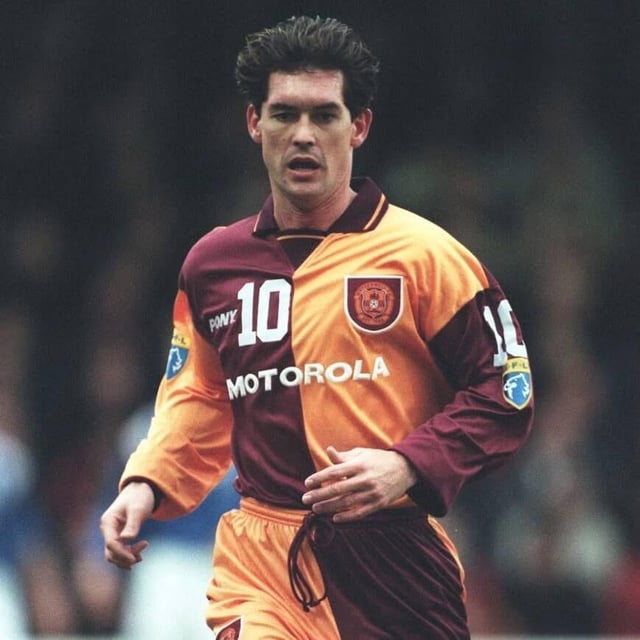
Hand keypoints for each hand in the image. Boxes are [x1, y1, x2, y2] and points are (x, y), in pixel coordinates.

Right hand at [100, 481, 154, 569]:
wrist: (141, 490)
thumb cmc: (139, 497)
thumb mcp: (138, 509)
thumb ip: (132, 524)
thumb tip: (126, 539)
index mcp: (108, 522)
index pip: (111, 543)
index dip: (122, 553)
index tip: (135, 558)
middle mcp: (107, 529)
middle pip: (110, 551)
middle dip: (124, 557)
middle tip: (141, 556)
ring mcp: (111, 533)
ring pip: (114, 554)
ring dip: (125, 558)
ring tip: (141, 558)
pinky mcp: (118, 535)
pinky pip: (118, 550)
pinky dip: (126, 555)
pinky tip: (137, 557)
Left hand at [301, 446, 417, 522]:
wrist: (405, 469)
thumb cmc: (378, 460)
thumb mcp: (362, 454)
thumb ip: (344, 456)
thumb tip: (328, 451)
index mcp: (359, 464)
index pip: (335, 471)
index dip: (320, 477)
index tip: (307, 483)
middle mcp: (365, 479)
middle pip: (338, 489)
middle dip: (320, 494)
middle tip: (305, 499)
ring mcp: (372, 492)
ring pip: (347, 503)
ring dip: (329, 507)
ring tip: (315, 509)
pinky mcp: (379, 503)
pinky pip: (360, 512)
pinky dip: (347, 516)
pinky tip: (335, 518)